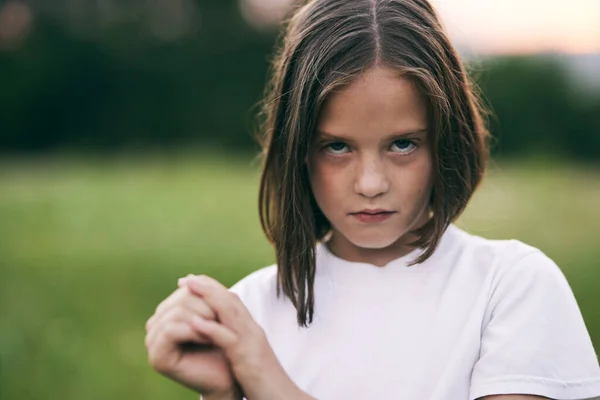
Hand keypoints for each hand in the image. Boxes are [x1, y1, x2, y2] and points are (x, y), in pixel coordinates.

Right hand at [145, 282, 242, 399]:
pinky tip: (209, 339)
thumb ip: (202, 293)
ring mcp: (153, 341)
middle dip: (208, 308)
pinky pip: (172, 330)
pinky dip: (195, 332)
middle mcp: (156, 325)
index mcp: (167, 312)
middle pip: (182, 299)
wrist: (230, 377)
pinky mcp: (156, 356)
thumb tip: (185, 277)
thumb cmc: (225, 345)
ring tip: (218, 333)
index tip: (224, 311)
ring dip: (205, 320)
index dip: (208, 296)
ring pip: (178, 312)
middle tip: (222, 324)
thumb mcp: (215, 313)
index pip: (187, 289)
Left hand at [180, 275, 314, 399]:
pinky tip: (196, 322)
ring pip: (230, 313)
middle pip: (231, 301)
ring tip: (189, 288)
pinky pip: (230, 340)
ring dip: (208, 297)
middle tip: (187, 279)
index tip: (194, 282)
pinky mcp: (249, 360)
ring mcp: (252, 344)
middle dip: (208, 287)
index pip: (233, 302)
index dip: (213, 289)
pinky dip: (213, 329)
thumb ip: (239, 344)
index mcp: (252, 331)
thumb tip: (223, 335)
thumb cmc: (265, 384)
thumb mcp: (250, 358)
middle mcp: (253, 332)